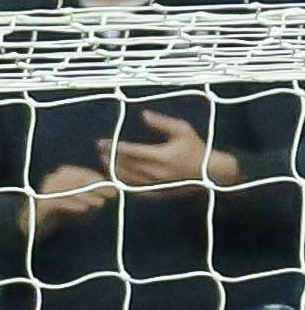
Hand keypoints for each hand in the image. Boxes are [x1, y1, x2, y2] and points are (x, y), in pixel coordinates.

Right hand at [22, 164, 113, 236]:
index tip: (114, 190)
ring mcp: (46, 190)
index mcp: (62, 174)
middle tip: (112, 196)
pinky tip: (84, 211)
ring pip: (71, 190)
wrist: (32, 226)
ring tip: (100, 204)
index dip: (101, 182)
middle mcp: (53, 178)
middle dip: (97, 188)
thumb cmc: (58, 214)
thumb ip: (91, 196)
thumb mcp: (78, 203)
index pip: (85, 174)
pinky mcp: (41, 203)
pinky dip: (73, 206)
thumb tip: (112, 192)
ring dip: (87, 197)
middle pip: (79, 180)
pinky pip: (60, 202)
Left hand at [99, 110, 240, 191]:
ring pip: (126, 178)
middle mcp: (156, 172)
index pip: (130, 151)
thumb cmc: (196, 148)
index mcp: (162, 156)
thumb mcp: (183, 130)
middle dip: (110, 158)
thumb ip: (162, 123)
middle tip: (100, 151)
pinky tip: (117, 176)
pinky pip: (133, 189)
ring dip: (113, 170)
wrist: (208, 172)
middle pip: (124, 165)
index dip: (113, 146)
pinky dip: (122, 182)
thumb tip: (143, 115)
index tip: (101, 142)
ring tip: (105, 162)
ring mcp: (154, 185)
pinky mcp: (155, 194)